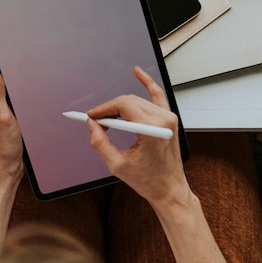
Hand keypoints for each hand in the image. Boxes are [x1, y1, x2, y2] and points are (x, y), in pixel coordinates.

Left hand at [0, 64, 23, 177]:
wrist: (8, 165)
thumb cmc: (1, 145)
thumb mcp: (1, 114)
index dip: (13, 75)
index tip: (21, 83)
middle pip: (10, 83)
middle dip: (20, 88)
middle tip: (23, 104)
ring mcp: (1, 109)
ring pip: (17, 94)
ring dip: (24, 98)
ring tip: (25, 111)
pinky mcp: (10, 115)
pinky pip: (20, 104)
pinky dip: (26, 107)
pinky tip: (28, 115)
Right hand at [87, 66, 188, 208]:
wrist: (170, 190)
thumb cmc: (148, 181)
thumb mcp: (117, 165)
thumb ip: (100, 143)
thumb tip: (91, 124)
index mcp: (152, 129)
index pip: (122, 106)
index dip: (103, 109)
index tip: (91, 116)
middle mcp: (163, 119)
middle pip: (128, 101)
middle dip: (109, 108)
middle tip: (95, 119)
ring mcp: (169, 117)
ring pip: (137, 100)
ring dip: (120, 106)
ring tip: (107, 116)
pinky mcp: (169, 119)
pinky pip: (157, 95)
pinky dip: (147, 83)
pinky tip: (137, 72)